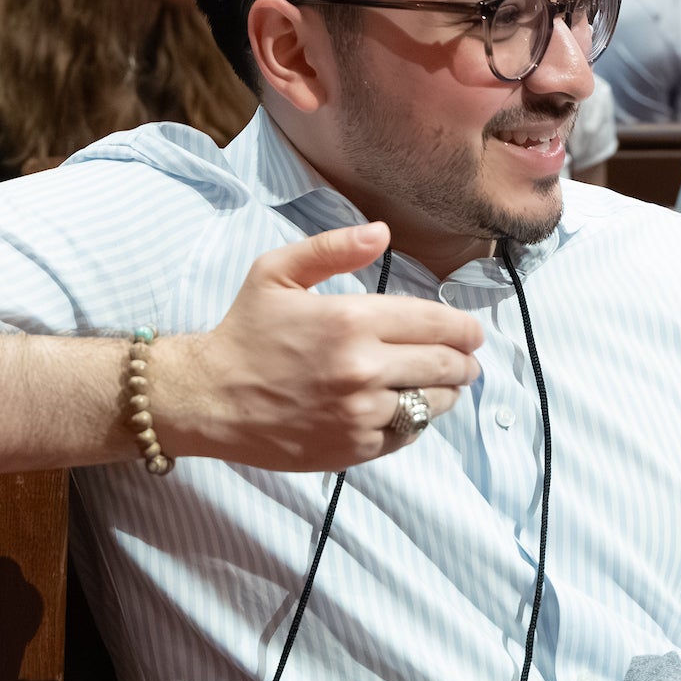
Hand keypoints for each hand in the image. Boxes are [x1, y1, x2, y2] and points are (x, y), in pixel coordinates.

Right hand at [151, 223, 481, 470]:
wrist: (208, 397)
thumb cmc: (244, 332)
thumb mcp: (277, 272)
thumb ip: (333, 248)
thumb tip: (382, 232)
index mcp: (350, 321)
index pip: (435, 325)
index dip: (464, 329)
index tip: (473, 332)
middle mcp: (362, 369)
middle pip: (444, 365)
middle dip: (464, 361)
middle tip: (468, 360)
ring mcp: (360, 412)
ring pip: (432, 403)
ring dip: (446, 393)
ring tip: (445, 385)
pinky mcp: (353, 447)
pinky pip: (405, 435)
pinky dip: (414, 422)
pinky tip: (407, 409)